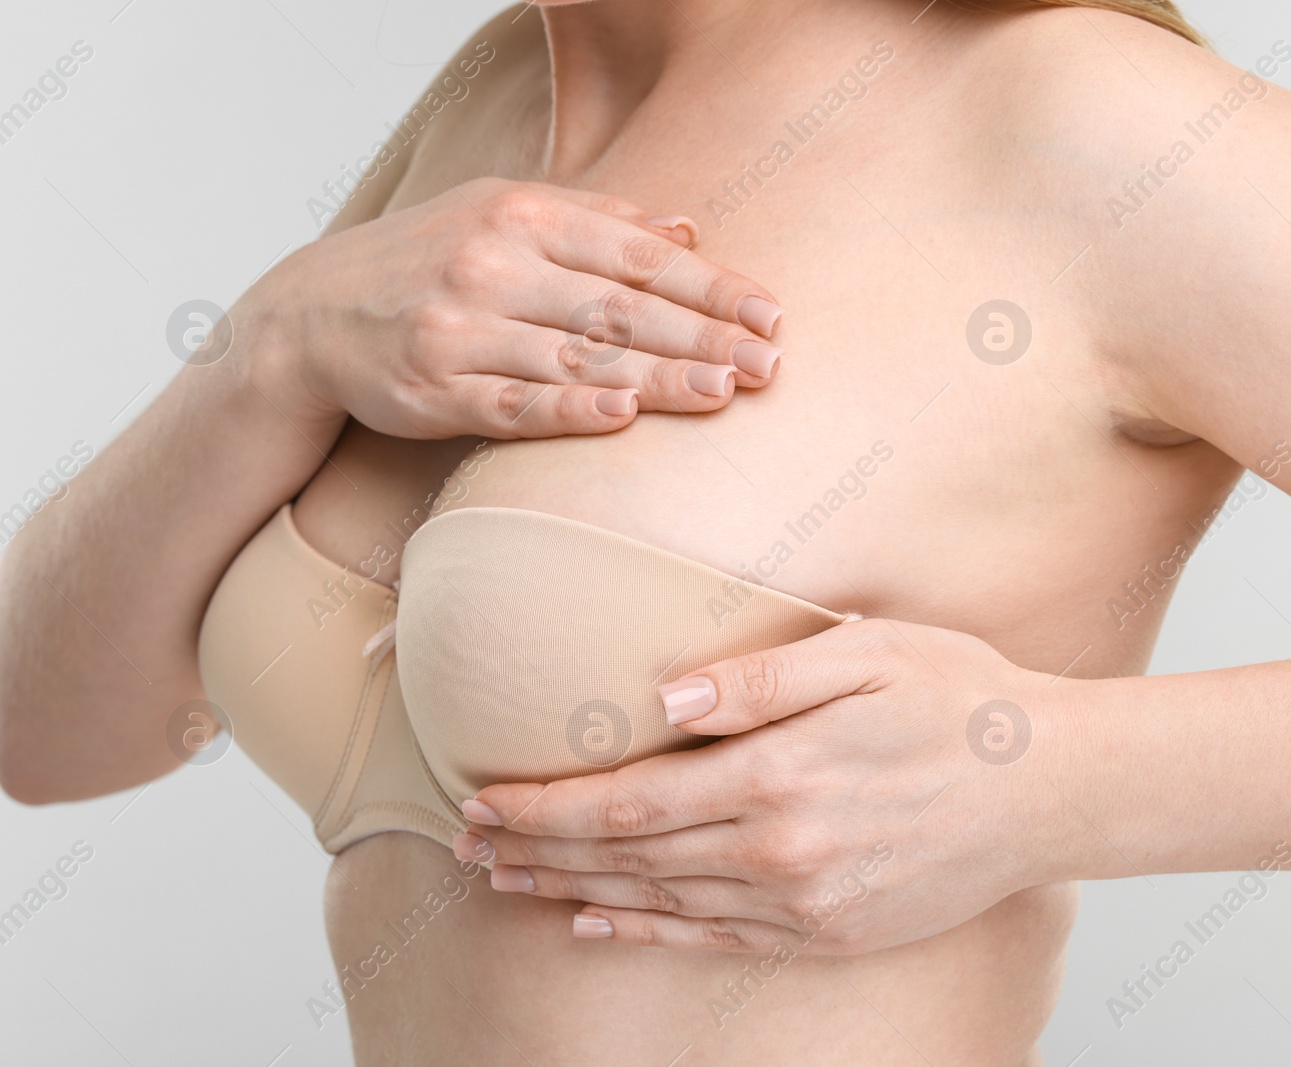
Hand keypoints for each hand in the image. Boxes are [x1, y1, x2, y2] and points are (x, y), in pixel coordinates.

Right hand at [237, 177, 784, 438]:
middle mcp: (492, 265)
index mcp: (522, 215)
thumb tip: (688, 228)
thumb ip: (598, 220)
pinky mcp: (433, 390)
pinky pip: (514, 405)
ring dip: (656, 377)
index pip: (638, 253)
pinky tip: (623, 417)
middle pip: (619, 305)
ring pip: (576, 356)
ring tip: (723, 393)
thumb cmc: (425, 261)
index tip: (769, 314)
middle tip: (767, 364)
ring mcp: (461, 329)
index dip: (710, 285)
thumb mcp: (503, 212)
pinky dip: (569, 410)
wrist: (307, 315)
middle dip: (702, 336)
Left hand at [455, 619, 1073, 955]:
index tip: (483, 797)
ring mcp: (805, 903)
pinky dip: (647, 932)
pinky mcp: (830, 931)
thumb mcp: (866, 655)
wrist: (1054, 787)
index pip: (628, 800)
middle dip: (538, 850)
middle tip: (467, 844)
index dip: (546, 805)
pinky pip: (714, 940)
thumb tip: (660, 702)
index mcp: (778, 775)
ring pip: (658, 904)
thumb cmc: (962, 701)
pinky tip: (601, 924)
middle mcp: (779, 852)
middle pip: (627, 858)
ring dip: (573, 893)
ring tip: (507, 882)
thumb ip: (756, 679)